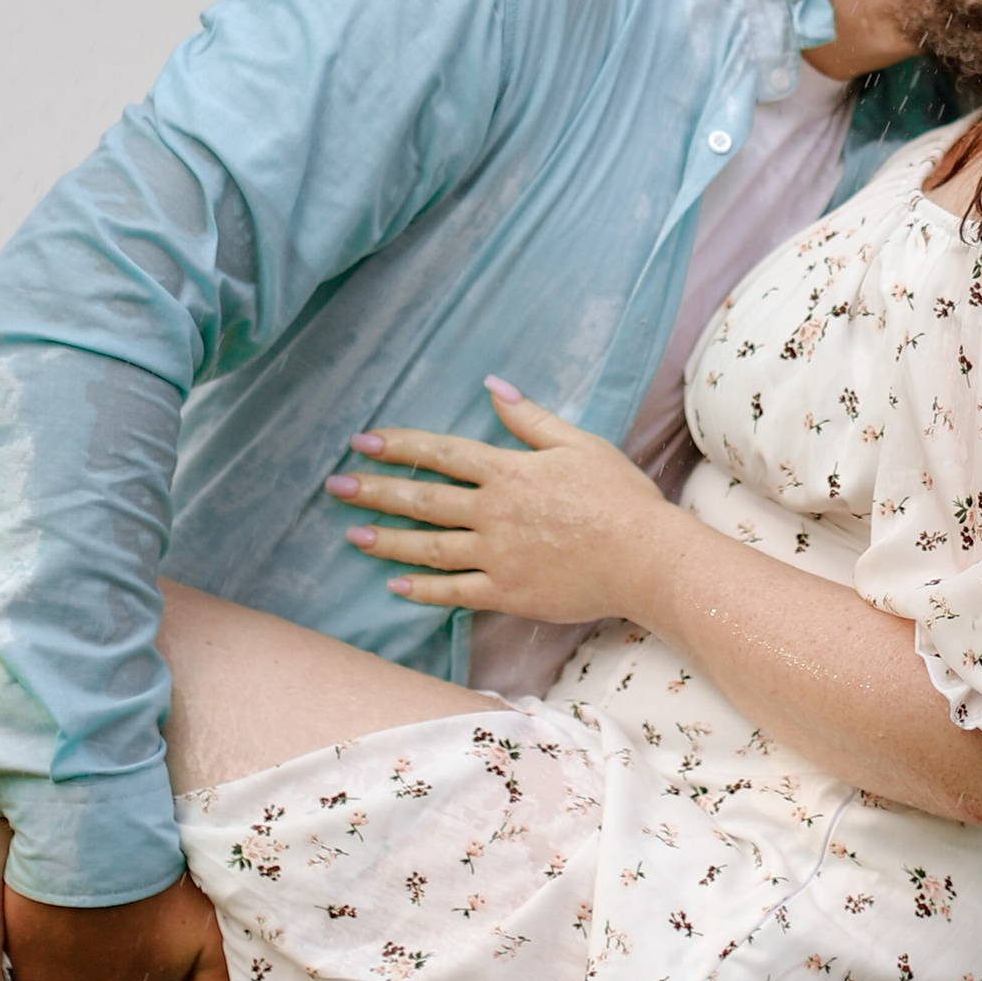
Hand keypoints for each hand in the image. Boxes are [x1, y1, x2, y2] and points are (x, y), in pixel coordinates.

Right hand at [1, 874, 241, 980]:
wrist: (96, 852)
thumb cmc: (160, 887)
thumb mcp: (211, 933)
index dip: (164, 955)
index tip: (162, 922)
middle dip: (126, 957)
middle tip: (128, 910)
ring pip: (80, 977)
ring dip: (86, 951)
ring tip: (94, 907)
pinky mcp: (28, 971)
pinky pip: (41, 965)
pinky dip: (49, 945)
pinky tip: (60, 915)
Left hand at [328, 382, 675, 629]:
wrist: (644, 557)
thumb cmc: (618, 496)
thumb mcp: (577, 443)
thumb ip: (529, 419)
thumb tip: (493, 388)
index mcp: (508, 472)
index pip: (441, 454)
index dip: (399, 446)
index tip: (362, 441)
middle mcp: (494, 513)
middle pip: (423, 500)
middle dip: (376, 491)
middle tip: (337, 486)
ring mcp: (497, 556)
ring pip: (429, 547)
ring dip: (387, 540)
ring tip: (353, 534)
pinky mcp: (507, 592)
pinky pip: (455, 593)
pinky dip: (423, 590)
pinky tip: (396, 585)